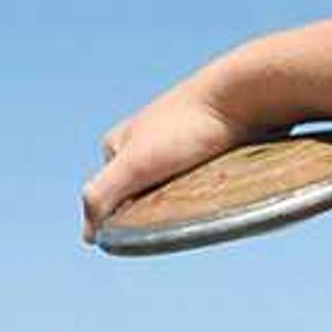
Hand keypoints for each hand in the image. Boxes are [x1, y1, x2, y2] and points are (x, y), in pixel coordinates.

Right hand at [81, 74, 261, 242]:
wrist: (242, 95)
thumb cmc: (187, 127)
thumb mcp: (135, 165)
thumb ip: (102, 196)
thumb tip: (90, 236)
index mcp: (118, 143)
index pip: (115, 199)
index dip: (135, 212)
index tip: (160, 204)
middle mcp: (145, 139)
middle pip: (149, 194)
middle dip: (166, 202)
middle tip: (189, 190)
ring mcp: (178, 140)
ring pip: (180, 187)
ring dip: (192, 195)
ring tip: (209, 181)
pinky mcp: (211, 144)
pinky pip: (207, 177)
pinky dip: (212, 184)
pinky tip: (224, 176)